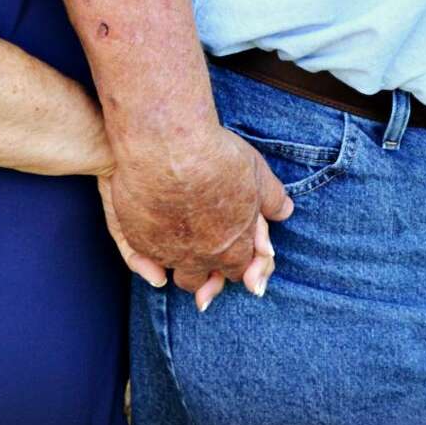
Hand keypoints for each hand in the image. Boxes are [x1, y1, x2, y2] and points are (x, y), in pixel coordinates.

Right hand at [107, 127, 292, 303]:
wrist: (167, 144)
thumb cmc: (214, 154)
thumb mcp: (256, 172)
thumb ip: (272, 198)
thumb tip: (285, 212)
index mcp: (234, 243)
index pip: (242, 267)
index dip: (242, 264)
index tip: (240, 259)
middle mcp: (203, 255)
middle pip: (210, 280)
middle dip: (214, 276)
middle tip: (213, 269)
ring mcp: (171, 252)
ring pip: (182, 277)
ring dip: (186, 271)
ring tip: (188, 258)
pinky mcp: (141, 241)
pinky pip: (147, 264)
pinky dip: (153, 262)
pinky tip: (158, 256)